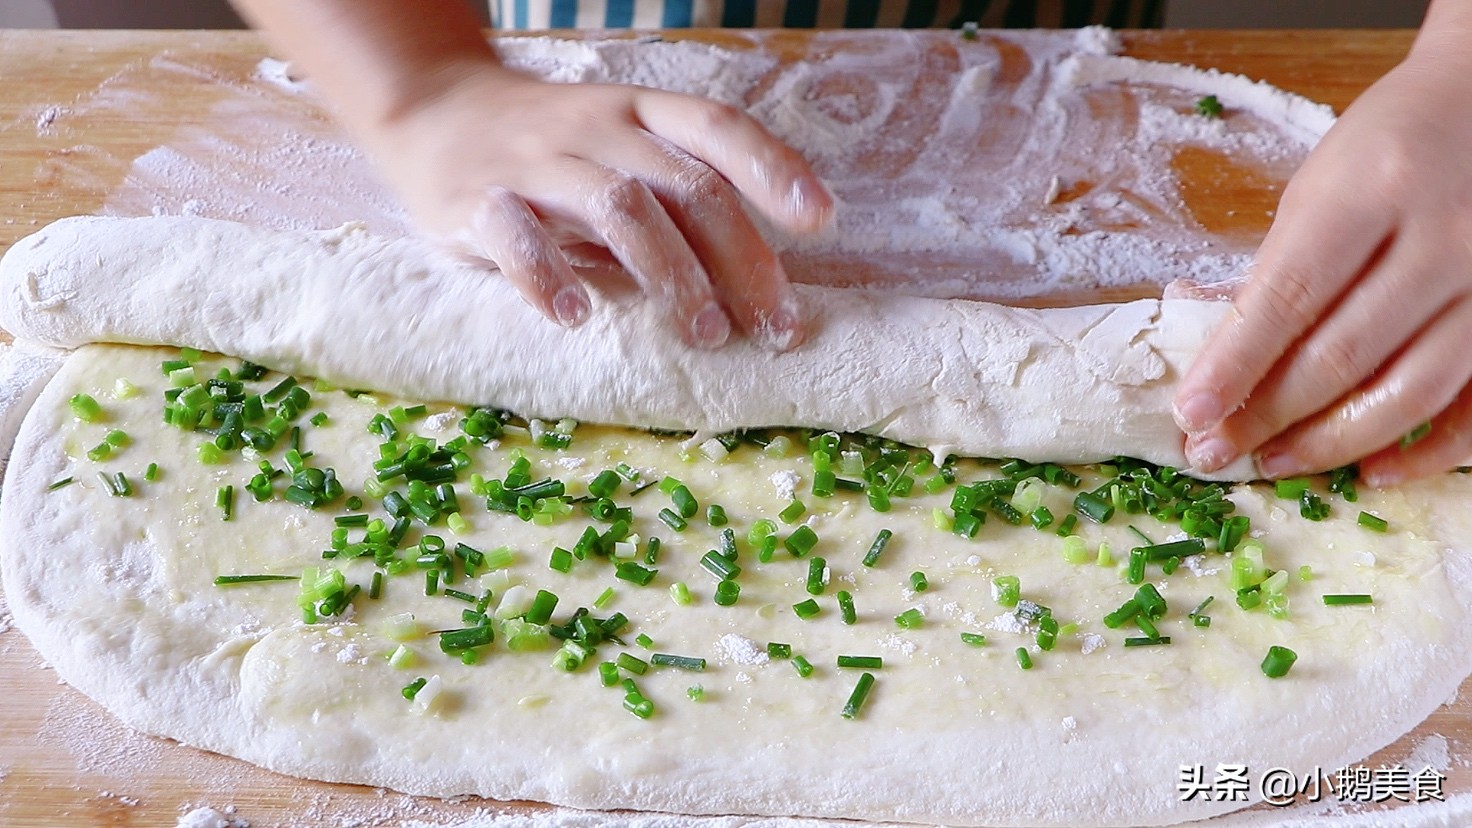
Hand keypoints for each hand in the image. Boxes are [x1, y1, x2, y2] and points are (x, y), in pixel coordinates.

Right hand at [370, 60, 833, 349]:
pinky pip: (516, 235)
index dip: (773, 169)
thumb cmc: (552, 148)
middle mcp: (597, 128)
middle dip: (739, 259)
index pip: (718, 128)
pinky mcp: (476, 199)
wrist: (432, 110)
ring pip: (618, 205)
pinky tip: (576, 316)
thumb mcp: (621, 147)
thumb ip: (678, 195)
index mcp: (640, 112)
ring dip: (671, 273)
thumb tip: (758, 276)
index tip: (822, 220)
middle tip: (773, 326)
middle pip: (685, 186)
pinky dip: (548, 276)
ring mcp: (537, 162)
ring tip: (706, 333)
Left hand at [1173, 37, 1471, 485]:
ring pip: (1411, 389)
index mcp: (1371, 191)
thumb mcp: (1316, 189)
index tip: (1190, 414)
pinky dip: (1426, 450)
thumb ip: (1268, 271)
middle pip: (1344, 353)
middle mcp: (1443, 236)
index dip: (1235, 365)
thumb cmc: (1386, 150)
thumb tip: (1202, 357)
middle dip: (1267, 414)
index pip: (1289, 297)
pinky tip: (1372, 471)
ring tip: (1272, 462)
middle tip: (1214, 451)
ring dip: (1331, 441)